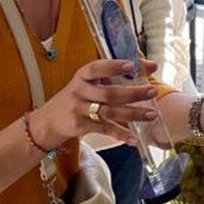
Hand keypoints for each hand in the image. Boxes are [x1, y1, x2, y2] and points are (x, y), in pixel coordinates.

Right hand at [29, 58, 159, 147]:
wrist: (50, 119)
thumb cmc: (78, 95)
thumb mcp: (89, 81)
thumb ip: (113, 74)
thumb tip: (149, 66)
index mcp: (83, 75)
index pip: (97, 68)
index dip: (113, 66)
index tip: (131, 64)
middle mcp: (79, 90)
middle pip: (109, 93)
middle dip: (133, 93)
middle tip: (152, 91)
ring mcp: (79, 109)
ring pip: (109, 112)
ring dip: (132, 114)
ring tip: (151, 114)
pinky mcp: (80, 126)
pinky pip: (104, 129)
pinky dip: (120, 134)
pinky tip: (134, 138)